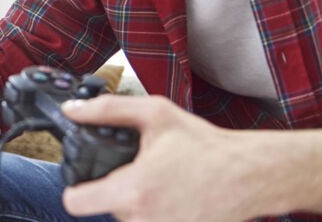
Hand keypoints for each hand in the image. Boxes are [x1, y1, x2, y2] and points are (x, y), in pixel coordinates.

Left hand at [60, 95, 261, 221]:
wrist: (248, 175)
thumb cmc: (205, 146)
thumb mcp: (154, 114)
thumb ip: (107, 110)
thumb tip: (72, 111)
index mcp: (133, 190)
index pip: (75, 204)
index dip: (74, 189)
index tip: (83, 179)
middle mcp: (143, 220)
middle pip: (105, 208)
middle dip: (116, 190)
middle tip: (141, 171)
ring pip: (128, 219)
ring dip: (137, 204)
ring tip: (160, 184)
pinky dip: (155, 213)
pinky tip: (172, 198)